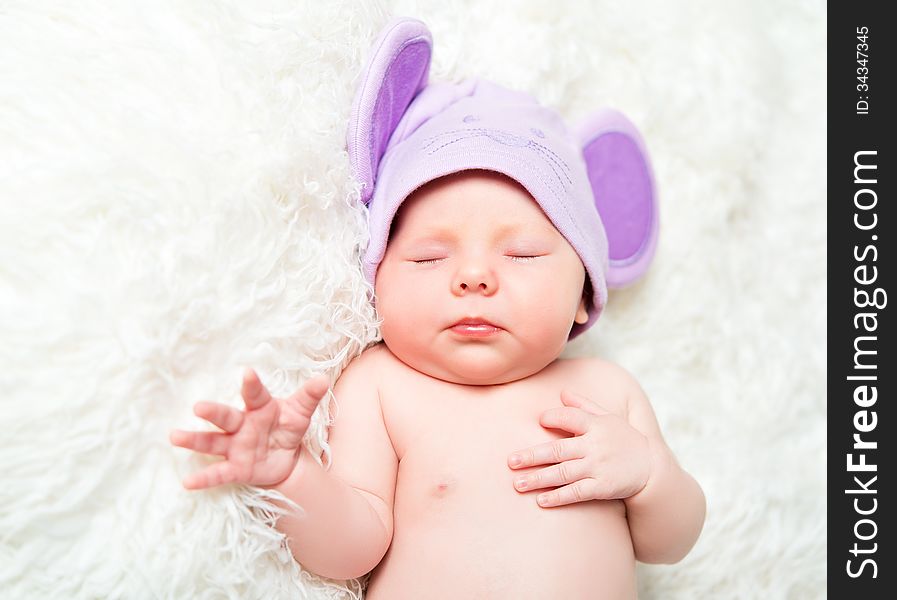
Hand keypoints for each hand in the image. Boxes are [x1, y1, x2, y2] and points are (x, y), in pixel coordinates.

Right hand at [170, 368, 329, 489]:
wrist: (284, 456)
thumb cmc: (287, 427)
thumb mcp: (300, 413)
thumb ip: (309, 397)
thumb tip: (322, 380)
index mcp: (259, 407)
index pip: (255, 394)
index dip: (251, 384)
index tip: (247, 372)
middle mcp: (242, 424)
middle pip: (225, 417)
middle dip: (213, 412)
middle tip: (198, 406)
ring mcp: (235, 446)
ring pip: (212, 442)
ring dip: (195, 440)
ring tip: (175, 436)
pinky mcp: (235, 468)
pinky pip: (218, 473)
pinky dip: (203, 478)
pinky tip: (187, 482)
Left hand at [507, 390, 651, 507]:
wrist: (651, 468)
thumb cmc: (625, 439)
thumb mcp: (608, 418)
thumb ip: (584, 406)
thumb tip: (562, 393)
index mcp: (595, 425)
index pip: (569, 418)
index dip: (553, 417)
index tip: (539, 421)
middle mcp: (594, 446)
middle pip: (557, 450)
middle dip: (532, 456)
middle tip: (510, 462)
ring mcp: (597, 468)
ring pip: (562, 474)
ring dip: (538, 479)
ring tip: (518, 484)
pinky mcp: (602, 487)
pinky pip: (576, 493)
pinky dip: (558, 497)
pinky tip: (541, 500)